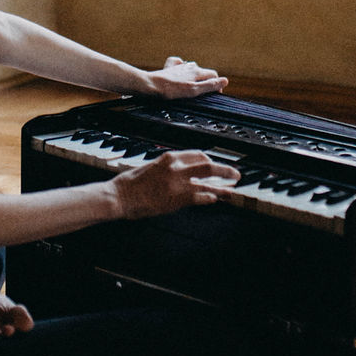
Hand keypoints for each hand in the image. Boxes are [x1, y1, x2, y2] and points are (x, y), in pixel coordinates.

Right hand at [111, 149, 238, 219]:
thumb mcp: (150, 168)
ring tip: (233, 189)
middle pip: (207, 164)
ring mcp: (178, 183)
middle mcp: (176, 167)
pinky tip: (216, 200)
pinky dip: (211, 198)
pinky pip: (200, 197)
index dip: (210, 161)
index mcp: (169, 157)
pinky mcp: (177, 198)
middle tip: (235, 174)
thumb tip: (180, 173)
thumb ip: (167, 168)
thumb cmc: (130, 184)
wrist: (119, 196)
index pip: (197, 155)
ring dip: (223, 186)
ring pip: (208, 180)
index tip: (217, 165)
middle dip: (224, 169)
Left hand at [141, 56, 227, 99]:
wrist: (151, 86)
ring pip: (192, 68)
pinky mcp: (169, 68)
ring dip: (195, 76)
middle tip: (202, 94)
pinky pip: (178, 64)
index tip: (214, 95)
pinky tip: (179, 73)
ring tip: (191, 86)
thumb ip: (209, 86)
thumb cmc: (172, 90)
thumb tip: (225, 81)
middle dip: (206, 81)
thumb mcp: (193, 91)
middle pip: (203, 72)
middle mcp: (189, 66)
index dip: (216, 85)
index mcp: (197, 71)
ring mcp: (179, 66)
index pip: (213, 75)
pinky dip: (181, 67)